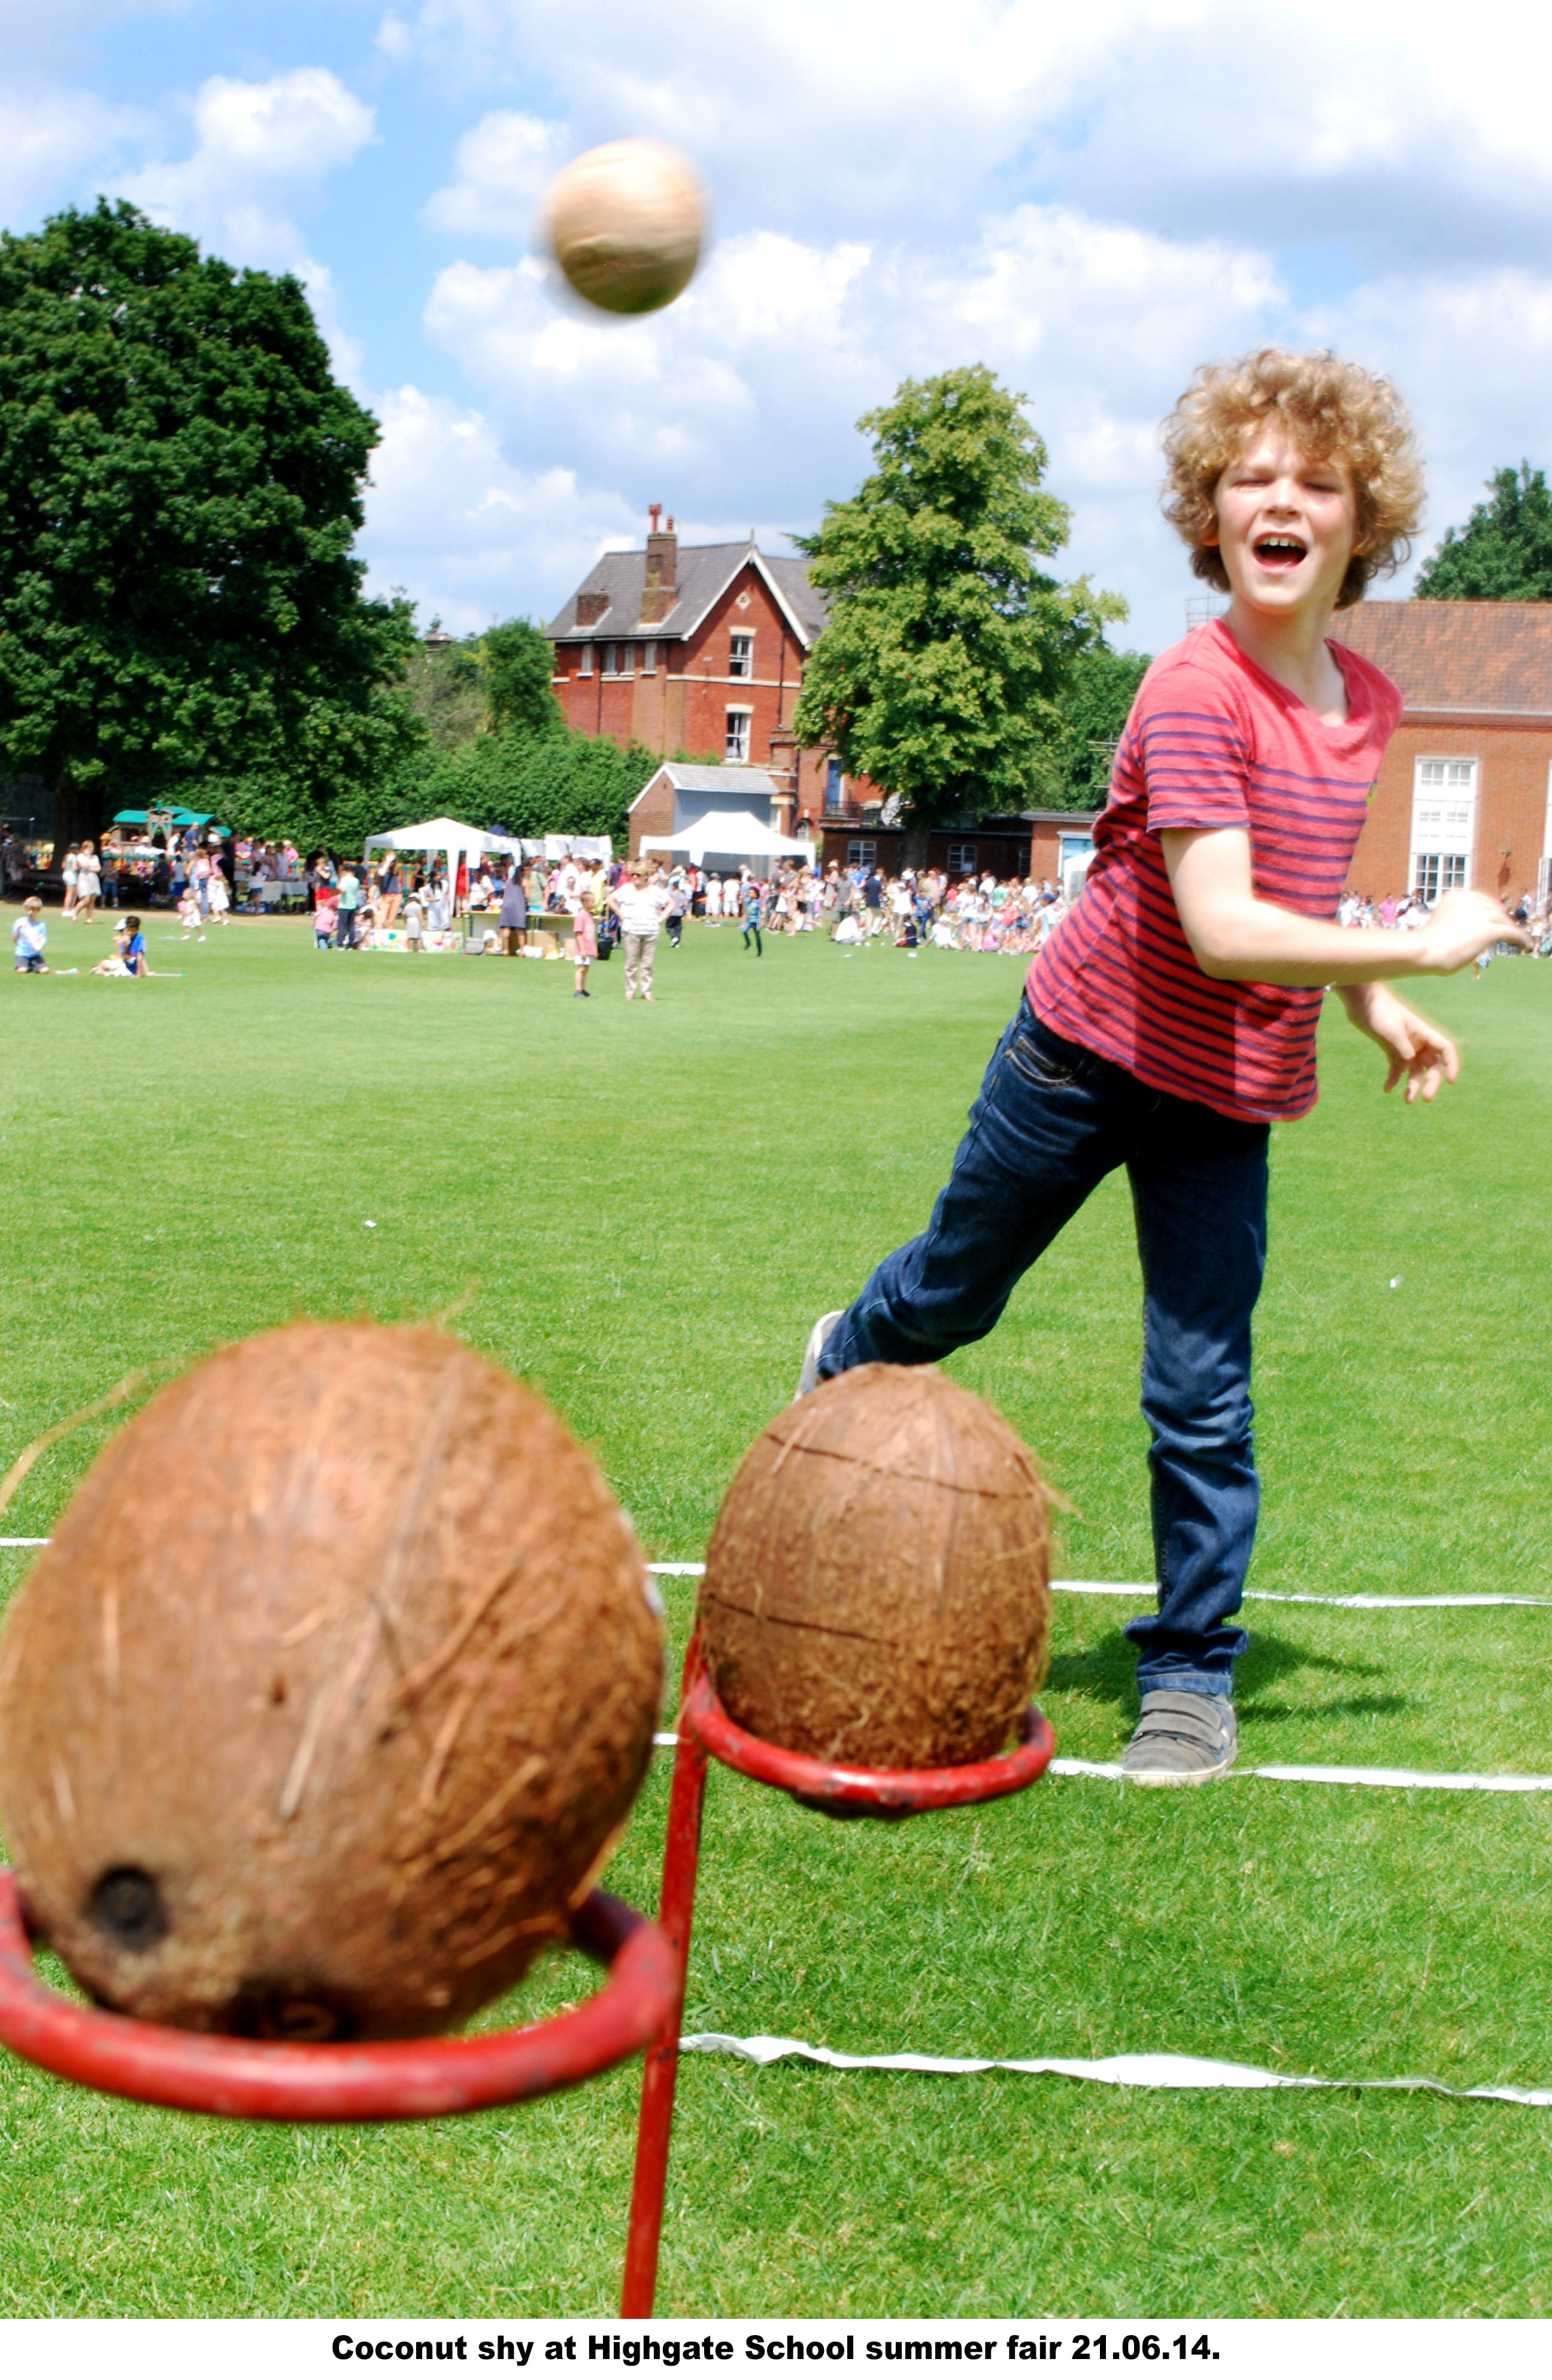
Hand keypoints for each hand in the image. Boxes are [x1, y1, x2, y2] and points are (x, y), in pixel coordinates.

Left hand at [1339, 984, 1457, 1102]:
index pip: (1445, 1049)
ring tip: (1407, 1100)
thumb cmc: (1379, 1011)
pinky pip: (1396, 1068)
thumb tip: (1410, 1064)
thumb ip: (1403, 1048)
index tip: (1451, 1081)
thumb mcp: (1392, 1031)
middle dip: (1431, 1082)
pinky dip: (1393, 1078)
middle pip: (1432, 1065)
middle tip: (1426, 1099)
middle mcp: (1418, 1041)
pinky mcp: (1391, 1050)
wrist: (1361, 1002)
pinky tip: (1387, 1089)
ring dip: (1412, 1085)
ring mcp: (1405, 1046)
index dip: (1451, 1064)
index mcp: (1423, 1033)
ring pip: (1414, 1070)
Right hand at [1415, 889, 1531, 973]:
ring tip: (1517, 939)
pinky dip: (1520, 939)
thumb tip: (1464, 933)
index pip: (1480, 901)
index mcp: (1455, 895)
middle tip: (1506, 930)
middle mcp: (1470, 900)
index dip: (1490, 911)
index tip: (1494, 919)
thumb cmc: (1423, 946)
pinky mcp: (1488, 929)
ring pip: (1503, 920)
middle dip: (1501, 919)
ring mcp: (1480, 913)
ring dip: (1511, 929)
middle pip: (1494, 909)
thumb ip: (1454, 921)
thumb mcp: (1439, 923)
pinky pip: (1511, 932)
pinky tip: (1524, 945)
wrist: (1421, 951)